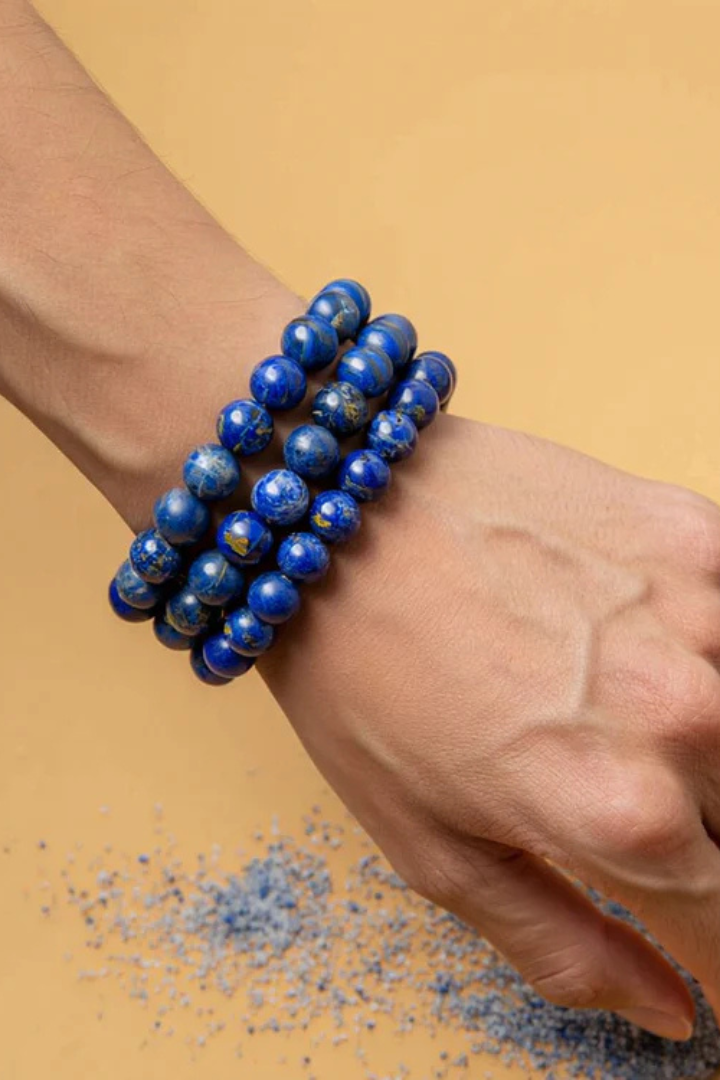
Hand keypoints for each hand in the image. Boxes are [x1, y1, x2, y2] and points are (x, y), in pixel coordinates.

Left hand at [262, 411, 719, 1040]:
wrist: (336, 516)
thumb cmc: (363, 677)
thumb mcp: (431, 849)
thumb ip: (563, 945)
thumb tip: (669, 1009)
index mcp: (621, 816)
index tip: (699, 941)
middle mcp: (687, 717)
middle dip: (705, 841)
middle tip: (622, 803)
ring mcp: (704, 614)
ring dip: (711, 752)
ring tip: (622, 724)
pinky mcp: (698, 536)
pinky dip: (708, 657)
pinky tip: (646, 649)